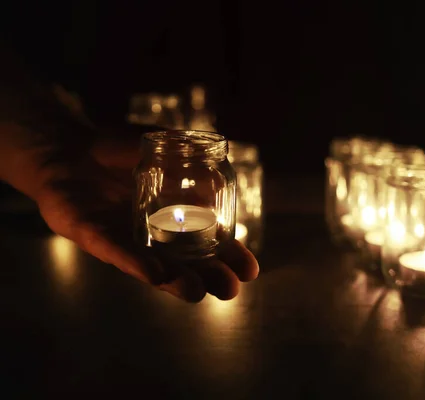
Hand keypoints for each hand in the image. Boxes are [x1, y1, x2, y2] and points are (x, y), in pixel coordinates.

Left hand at [34, 134, 258, 301]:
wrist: (70, 147)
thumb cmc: (118, 150)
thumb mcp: (161, 147)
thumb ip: (188, 154)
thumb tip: (223, 164)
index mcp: (174, 219)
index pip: (208, 244)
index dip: (229, 257)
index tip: (250, 269)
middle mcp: (153, 237)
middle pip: (186, 265)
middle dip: (209, 278)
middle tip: (231, 289)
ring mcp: (125, 240)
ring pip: (154, 267)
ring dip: (175, 282)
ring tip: (196, 292)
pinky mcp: (94, 236)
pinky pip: (116, 252)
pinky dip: (136, 263)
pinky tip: (155, 274)